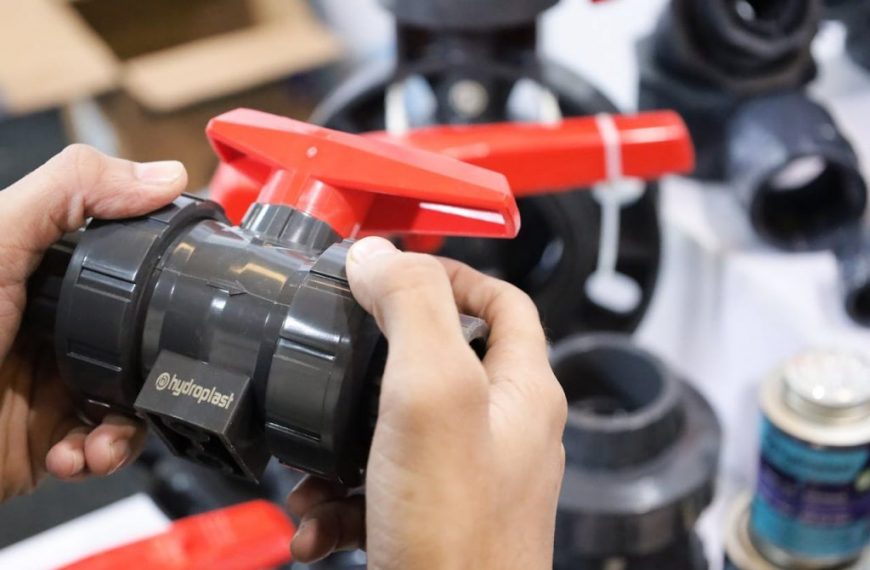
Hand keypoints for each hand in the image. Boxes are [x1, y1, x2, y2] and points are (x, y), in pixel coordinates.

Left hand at [0, 145, 186, 500]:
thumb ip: (72, 192)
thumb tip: (164, 176)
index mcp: (42, 281)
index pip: (125, 270)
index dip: (160, 279)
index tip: (189, 286)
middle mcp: (51, 333)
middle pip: (139, 341)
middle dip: (156, 365)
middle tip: (158, 374)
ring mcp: (52, 388)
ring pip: (133, 400)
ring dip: (132, 424)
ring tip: (107, 433)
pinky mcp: (48, 440)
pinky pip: (104, 449)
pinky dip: (103, 455)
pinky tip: (77, 451)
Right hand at [288, 237, 567, 568]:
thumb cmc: (459, 533)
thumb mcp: (431, 395)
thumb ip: (411, 312)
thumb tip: (378, 256)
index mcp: (521, 392)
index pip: (505, 303)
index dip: (455, 275)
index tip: (399, 272)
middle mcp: (504, 433)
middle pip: (442, 362)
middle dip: (375, 361)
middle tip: (334, 359)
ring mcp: (470, 480)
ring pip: (397, 429)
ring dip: (343, 441)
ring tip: (311, 467)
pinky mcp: (435, 522)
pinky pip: (381, 489)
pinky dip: (342, 498)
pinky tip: (317, 522)